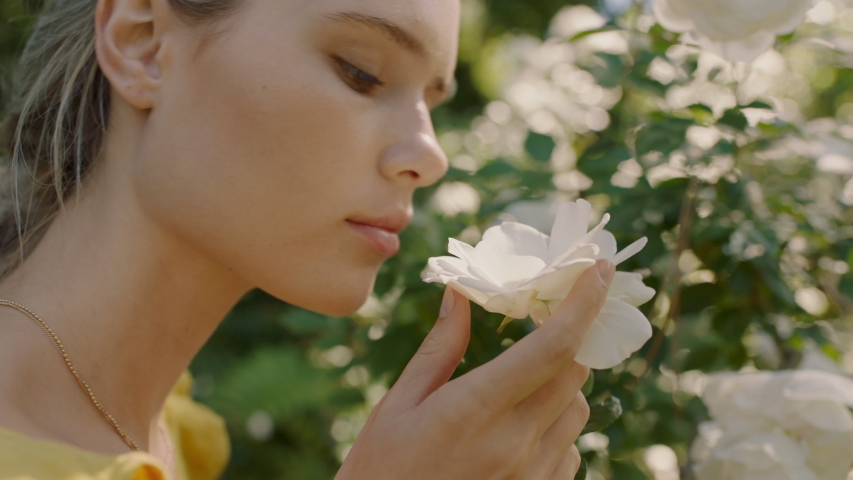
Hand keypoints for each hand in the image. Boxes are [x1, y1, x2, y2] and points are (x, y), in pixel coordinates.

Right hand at [336, 259, 614, 479]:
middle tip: (544, 326)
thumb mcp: (398, 406)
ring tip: (517, 388)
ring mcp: (530, 476)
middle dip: (566, 342)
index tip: (599, 270)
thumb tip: (459, 294)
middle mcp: (514, 444)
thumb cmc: (381, 470)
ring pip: (576, 412)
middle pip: (574, 373)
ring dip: (560, 387)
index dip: (584, 303)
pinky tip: (516, 432)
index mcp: (473, 410)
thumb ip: (438, 349)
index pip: (551, 347)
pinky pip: (570, 451)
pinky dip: (556, 430)